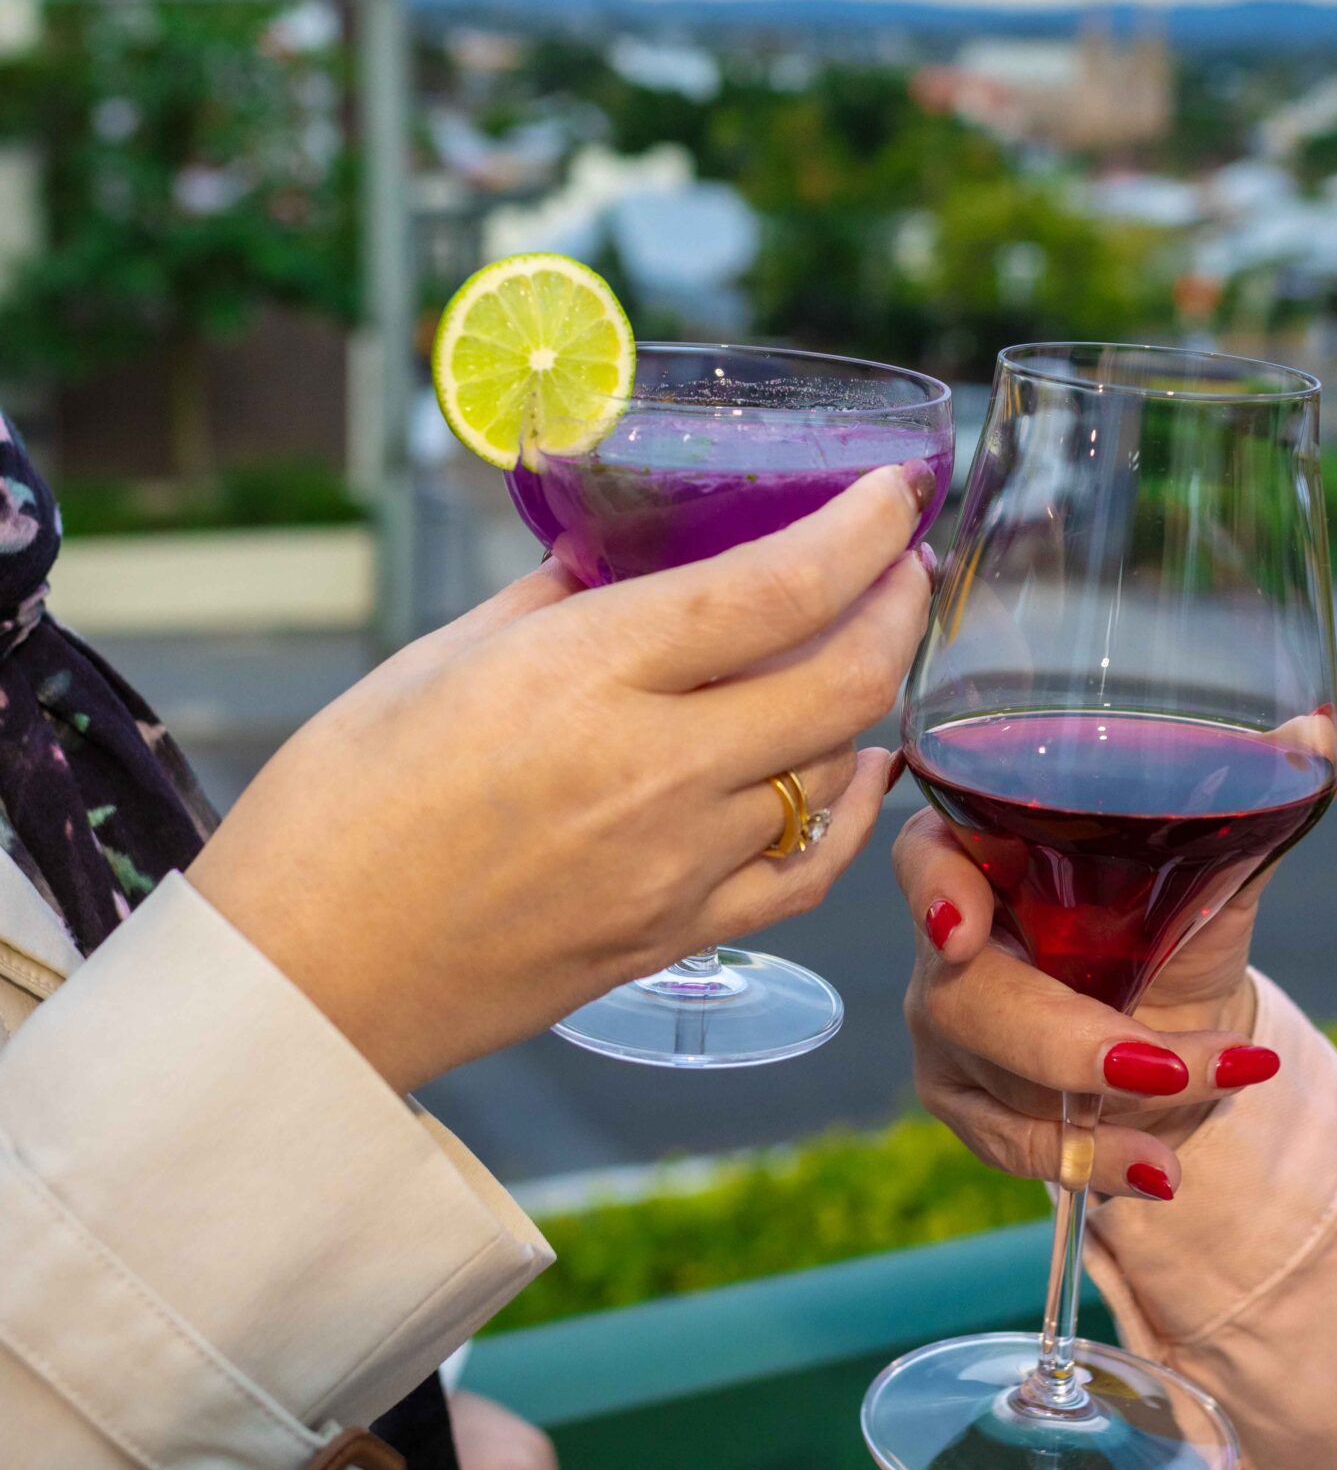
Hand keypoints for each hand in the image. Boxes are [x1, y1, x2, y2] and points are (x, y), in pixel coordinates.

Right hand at [190, 464, 933, 1088]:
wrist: (302, 976)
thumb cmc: (340, 805)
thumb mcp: (438, 658)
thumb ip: (558, 599)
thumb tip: (631, 552)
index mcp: (582, 675)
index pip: (774, 588)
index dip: (859, 532)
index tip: (890, 493)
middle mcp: (651, 770)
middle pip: (841, 679)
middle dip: (896, 606)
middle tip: (901, 563)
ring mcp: (674, 866)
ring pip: (830, 770)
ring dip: (863, 699)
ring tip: (857, 649)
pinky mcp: (675, 939)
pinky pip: (807, 873)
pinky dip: (851, 813)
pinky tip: (860, 770)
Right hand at [897, 704, 1336, 1198]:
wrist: (1185, 1027)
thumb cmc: (1175, 924)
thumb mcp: (1219, 868)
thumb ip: (1263, 798)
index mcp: (990, 854)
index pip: (927, 856)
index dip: (933, 890)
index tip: (965, 928)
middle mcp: (950, 941)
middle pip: (970, 996)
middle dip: (1066, 1041)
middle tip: (1156, 1063)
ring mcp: (950, 1028)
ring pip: (997, 1077)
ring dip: (1109, 1103)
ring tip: (1212, 1091)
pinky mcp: (967, 1103)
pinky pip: (1011, 1145)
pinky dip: (1092, 1161)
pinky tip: (1158, 1169)